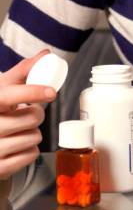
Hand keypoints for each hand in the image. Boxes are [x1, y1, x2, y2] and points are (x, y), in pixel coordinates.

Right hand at [0, 50, 56, 179]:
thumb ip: (24, 70)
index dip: (33, 92)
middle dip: (35, 115)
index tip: (51, 92)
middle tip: (23, 114)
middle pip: (32, 118)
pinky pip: (32, 155)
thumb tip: (46, 54)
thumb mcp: (3, 88)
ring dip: (32, 134)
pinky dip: (30, 151)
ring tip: (17, 131)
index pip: (11, 95)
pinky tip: (17, 146)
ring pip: (35, 137)